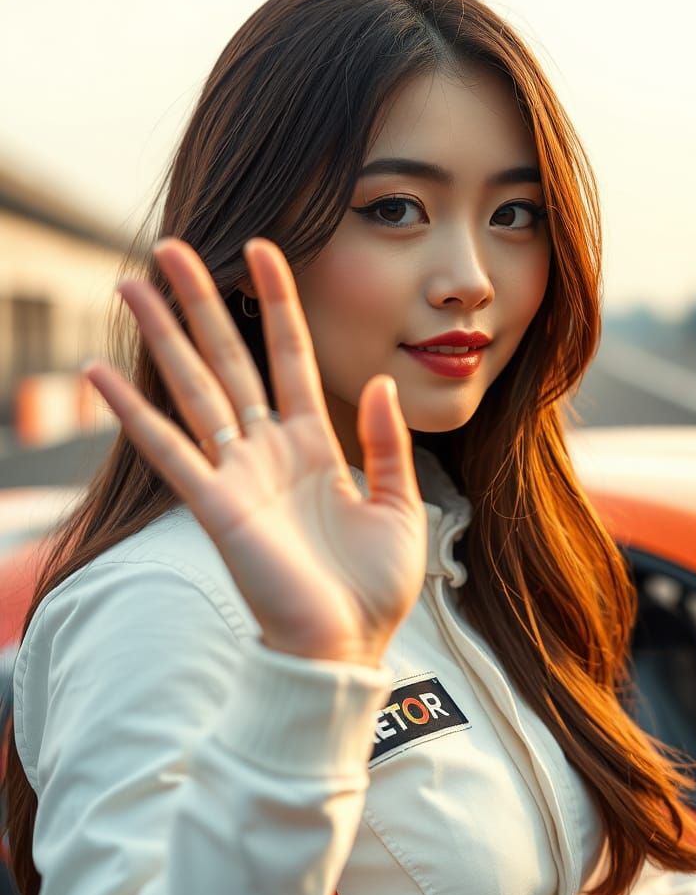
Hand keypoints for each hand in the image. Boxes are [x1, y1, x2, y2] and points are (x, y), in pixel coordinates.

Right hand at [84, 237, 426, 665]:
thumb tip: (380, 381)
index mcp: (317, 444)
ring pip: (193, 388)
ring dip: (162, 336)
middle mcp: (270, 449)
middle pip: (230, 359)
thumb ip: (389, 443)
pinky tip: (98, 371)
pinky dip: (133, 411)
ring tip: (131, 283)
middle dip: (202, 303)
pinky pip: (168, 449)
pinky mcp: (216, 506)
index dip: (277, 304)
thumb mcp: (399, 504)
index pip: (291, 356)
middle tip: (174, 247)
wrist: (348, 647)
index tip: (263, 250)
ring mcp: (238, 473)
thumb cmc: (374, 585)